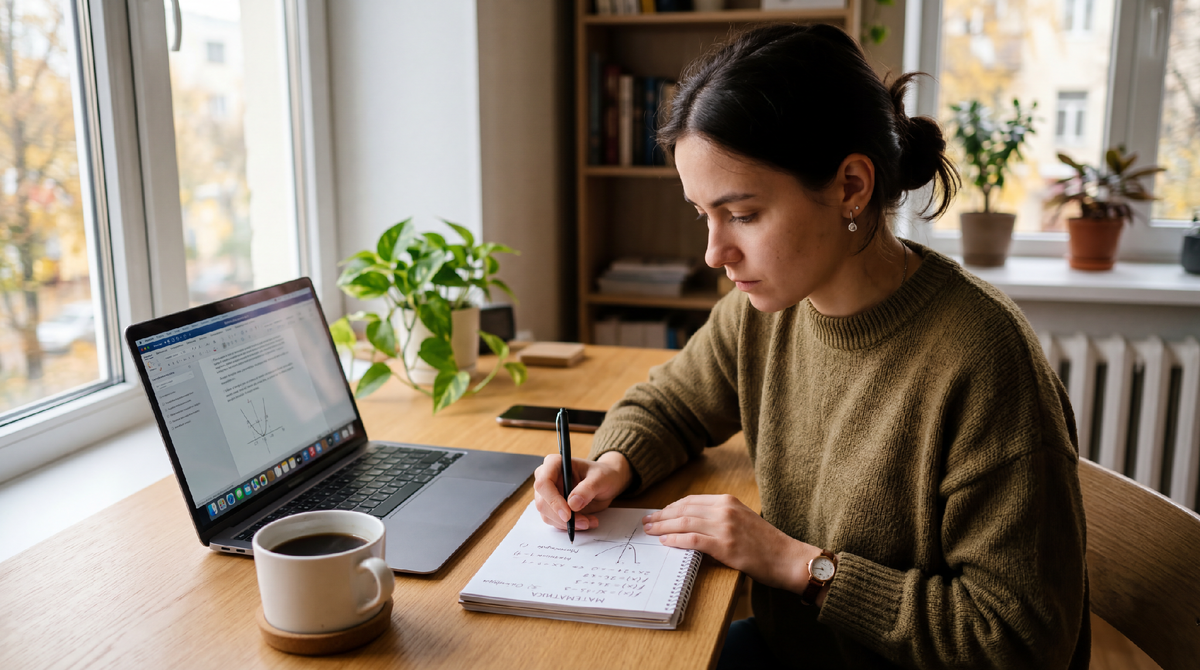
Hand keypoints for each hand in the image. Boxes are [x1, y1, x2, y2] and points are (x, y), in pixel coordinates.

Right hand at [533, 451, 632, 531]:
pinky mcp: (552, 507)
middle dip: (562, 517)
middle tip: (584, 522)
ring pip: (547, 515)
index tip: (568, 515)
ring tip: (589, 521)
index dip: (553, 500)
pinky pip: (554, 521)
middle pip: (542, 502)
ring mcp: (548, 494)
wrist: (606, 483)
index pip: (543, 483)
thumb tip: (573, 504)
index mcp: (554, 463)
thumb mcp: (600, 478)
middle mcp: (546, 477)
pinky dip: (570, 526)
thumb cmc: (602, 475)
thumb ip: (587, 488)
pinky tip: (586, 521)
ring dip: (568, 524)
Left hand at [642, 495, 821, 594]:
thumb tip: (691, 526)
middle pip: (684, 510)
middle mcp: (725, 510)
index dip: (671, 507)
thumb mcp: (742, 520)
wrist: (787, 558)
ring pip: (685, 523)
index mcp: (728, 501)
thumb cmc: (766, 543)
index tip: (658, 513)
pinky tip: (665, 542)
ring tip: (650, 532)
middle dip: (661, 516)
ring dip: (663, 527)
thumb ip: (719, 519)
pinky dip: (676, 540)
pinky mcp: (726, 546)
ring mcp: (725, 527)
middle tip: (646, 522)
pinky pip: (694, 539)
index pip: (691, 501)